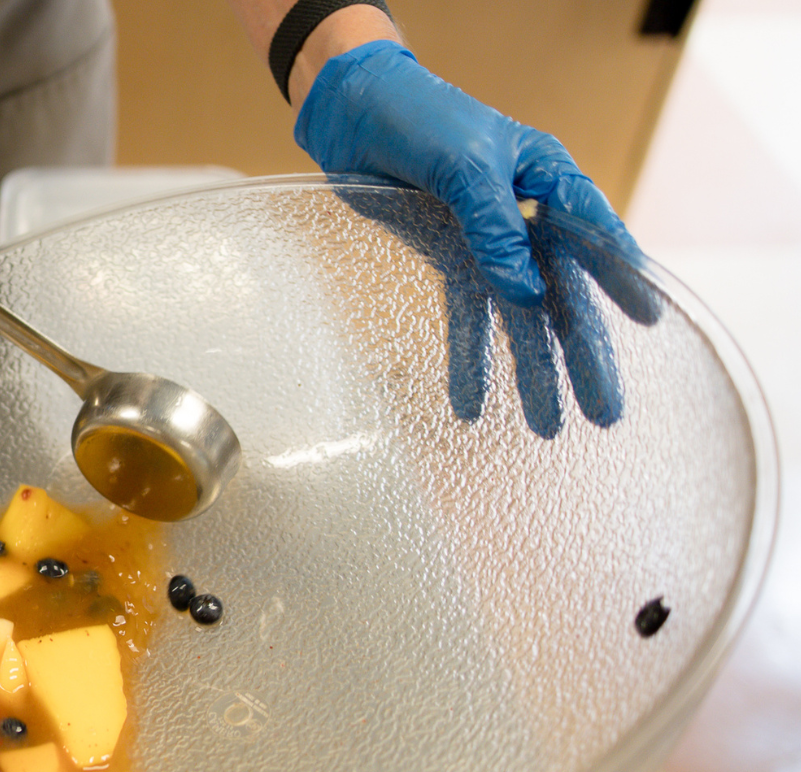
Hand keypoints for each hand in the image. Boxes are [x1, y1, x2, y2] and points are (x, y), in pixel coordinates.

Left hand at [297, 40, 658, 434]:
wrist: (352, 114)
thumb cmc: (419, 119)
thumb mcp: (464, 166)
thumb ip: (495, 228)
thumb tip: (526, 296)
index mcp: (548, 178)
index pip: (594, 236)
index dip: (621, 279)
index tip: (649, 320)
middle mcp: (526, 215)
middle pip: (563, 294)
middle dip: (583, 355)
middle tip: (606, 413)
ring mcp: (488, 242)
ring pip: (519, 317)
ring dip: (533, 371)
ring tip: (550, 427)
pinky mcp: (448, 259)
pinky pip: (465, 317)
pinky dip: (468, 360)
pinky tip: (471, 405)